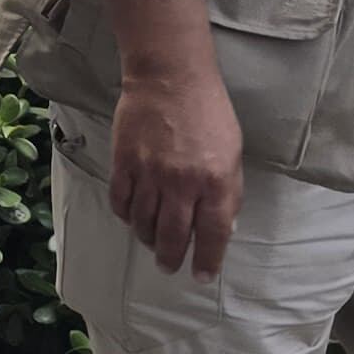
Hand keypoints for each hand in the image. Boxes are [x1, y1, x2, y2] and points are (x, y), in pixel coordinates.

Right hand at [109, 67, 243, 279]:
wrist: (170, 78)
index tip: (202, 274)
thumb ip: (227, 190)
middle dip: (171, 257)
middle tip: (169, 265)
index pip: (212, 234)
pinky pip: (121, 201)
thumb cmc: (208, 112)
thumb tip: (221, 224)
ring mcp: (149, 173)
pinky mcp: (124, 162)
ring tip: (151, 243)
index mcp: (216, 181)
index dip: (207, 259)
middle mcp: (182, 183)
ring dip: (147, 239)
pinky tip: (132, 217)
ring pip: (144, 222)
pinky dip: (126, 215)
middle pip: (173, 235)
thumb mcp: (232, 152)